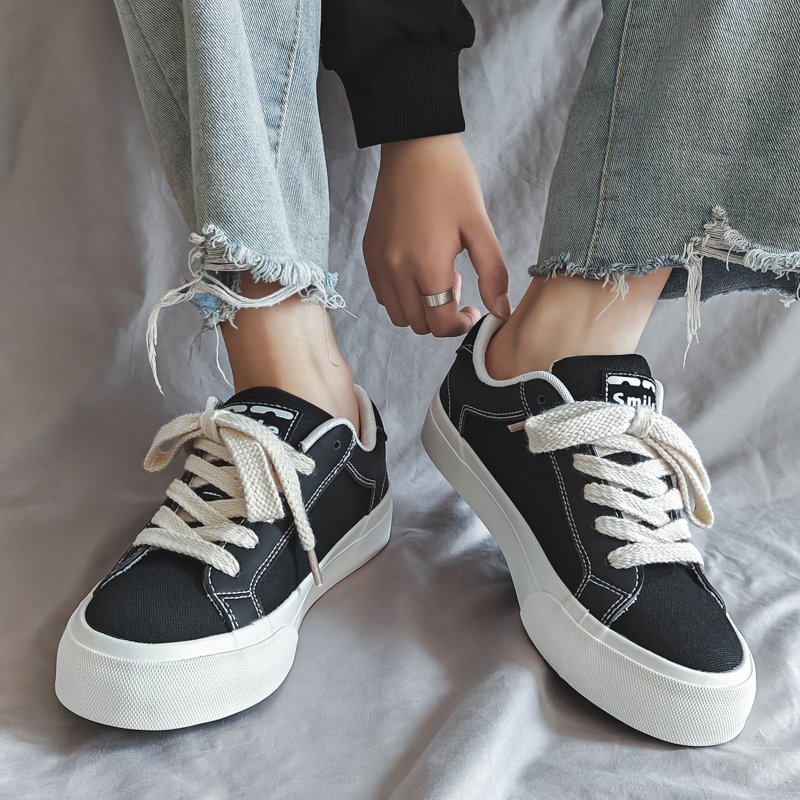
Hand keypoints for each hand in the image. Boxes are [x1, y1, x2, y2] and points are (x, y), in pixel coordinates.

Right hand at [363, 134, 510, 336]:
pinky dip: (401, 295)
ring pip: (397, 314)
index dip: (459, 325)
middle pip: (417, 324)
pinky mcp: (369, 253)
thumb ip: (493, 274)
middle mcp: (396, 269)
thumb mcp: (480, 226)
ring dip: (419, 308)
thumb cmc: (451, 181)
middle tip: (457, 288)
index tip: (472, 310)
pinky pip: (382, 294)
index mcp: (427, 265)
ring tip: (436, 278)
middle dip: (440, 317)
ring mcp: (379, 262)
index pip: (439, 323)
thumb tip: (501, 311)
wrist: (414, 146)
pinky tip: (417, 270)